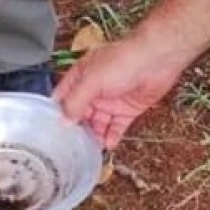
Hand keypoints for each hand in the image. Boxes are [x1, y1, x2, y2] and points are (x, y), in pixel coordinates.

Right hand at [52, 32, 189, 148]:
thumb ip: (76, 101)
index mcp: (81, 76)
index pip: (63, 96)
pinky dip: (112, 136)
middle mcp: (94, 89)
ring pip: (98, 122)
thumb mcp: (92, 80)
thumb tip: (64, 120)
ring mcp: (111, 100)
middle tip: (71, 145)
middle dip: (76, 127)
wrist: (157, 60)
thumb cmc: (123, 61)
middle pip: (80, 113)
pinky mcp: (128, 109)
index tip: (53, 129)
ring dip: (94, 134)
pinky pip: (116, 126)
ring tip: (89, 148)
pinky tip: (107, 145)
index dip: (57, 111)